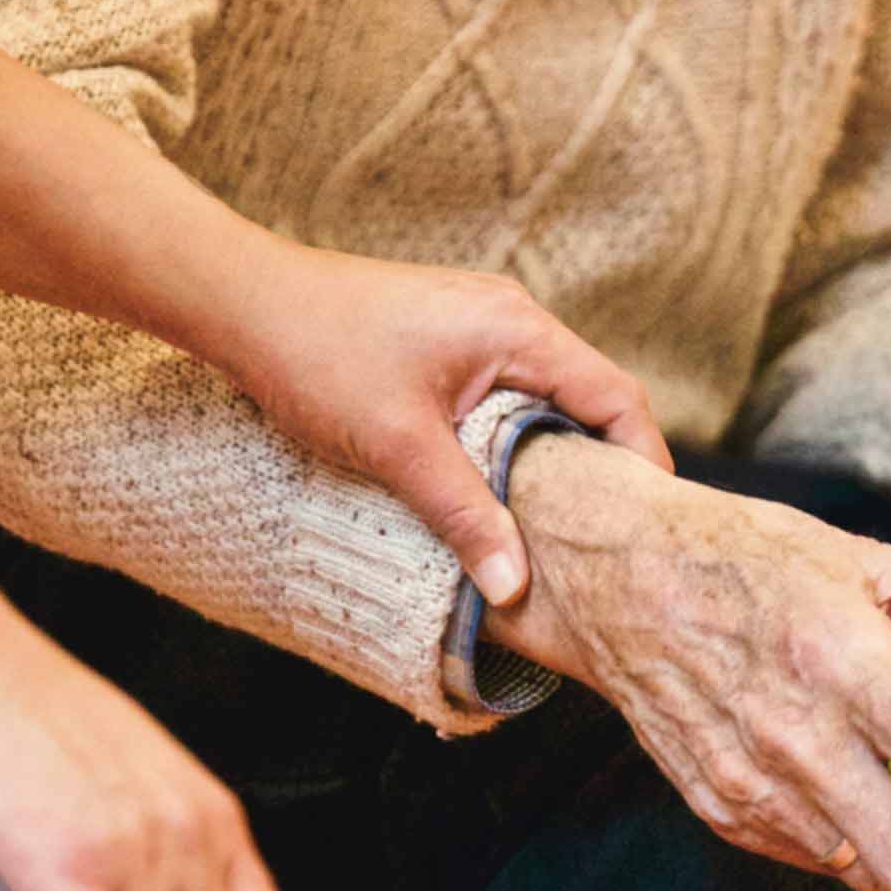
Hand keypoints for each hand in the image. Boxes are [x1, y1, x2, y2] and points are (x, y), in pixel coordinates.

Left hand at [202, 238, 672, 605]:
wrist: (243, 303)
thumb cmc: (318, 356)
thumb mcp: (400, 447)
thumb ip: (465, 515)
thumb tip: (515, 587)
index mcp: (518, 331)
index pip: (616, 397)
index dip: (643, 462)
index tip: (647, 524)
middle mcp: (511, 319)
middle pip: (589, 399)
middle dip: (603, 468)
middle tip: (606, 538)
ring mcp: (479, 326)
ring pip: (546, 400)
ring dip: (554, 457)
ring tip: (556, 525)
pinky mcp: (449, 341)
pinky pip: (508, 395)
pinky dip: (515, 440)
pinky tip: (498, 487)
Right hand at [485, 432, 890, 890]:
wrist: (614, 577)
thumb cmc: (745, 555)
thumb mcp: (867, 556)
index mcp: (839, 666)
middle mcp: (790, 739)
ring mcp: (744, 783)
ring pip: (859, 875)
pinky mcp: (713, 805)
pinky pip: (806, 856)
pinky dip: (856, 854)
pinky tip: (876, 818)